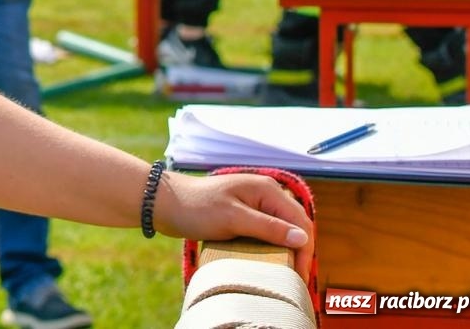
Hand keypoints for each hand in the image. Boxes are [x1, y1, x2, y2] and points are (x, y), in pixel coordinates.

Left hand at [154, 172, 313, 281]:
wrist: (164, 203)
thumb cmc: (196, 207)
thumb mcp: (233, 219)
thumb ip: (268, 227)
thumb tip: (302, 238)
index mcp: (267, 189)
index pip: (300, 222)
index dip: (305, 250)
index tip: (299, 276)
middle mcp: (265, 193)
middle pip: (295, 225)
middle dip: (298, 251)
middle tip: (294, 279)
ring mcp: (255, 203)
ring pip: (282, 229)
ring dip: (285, 249)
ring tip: (284, 272)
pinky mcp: (244, 213)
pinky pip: (266, 230)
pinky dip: (271, 245)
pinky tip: (268, 260)